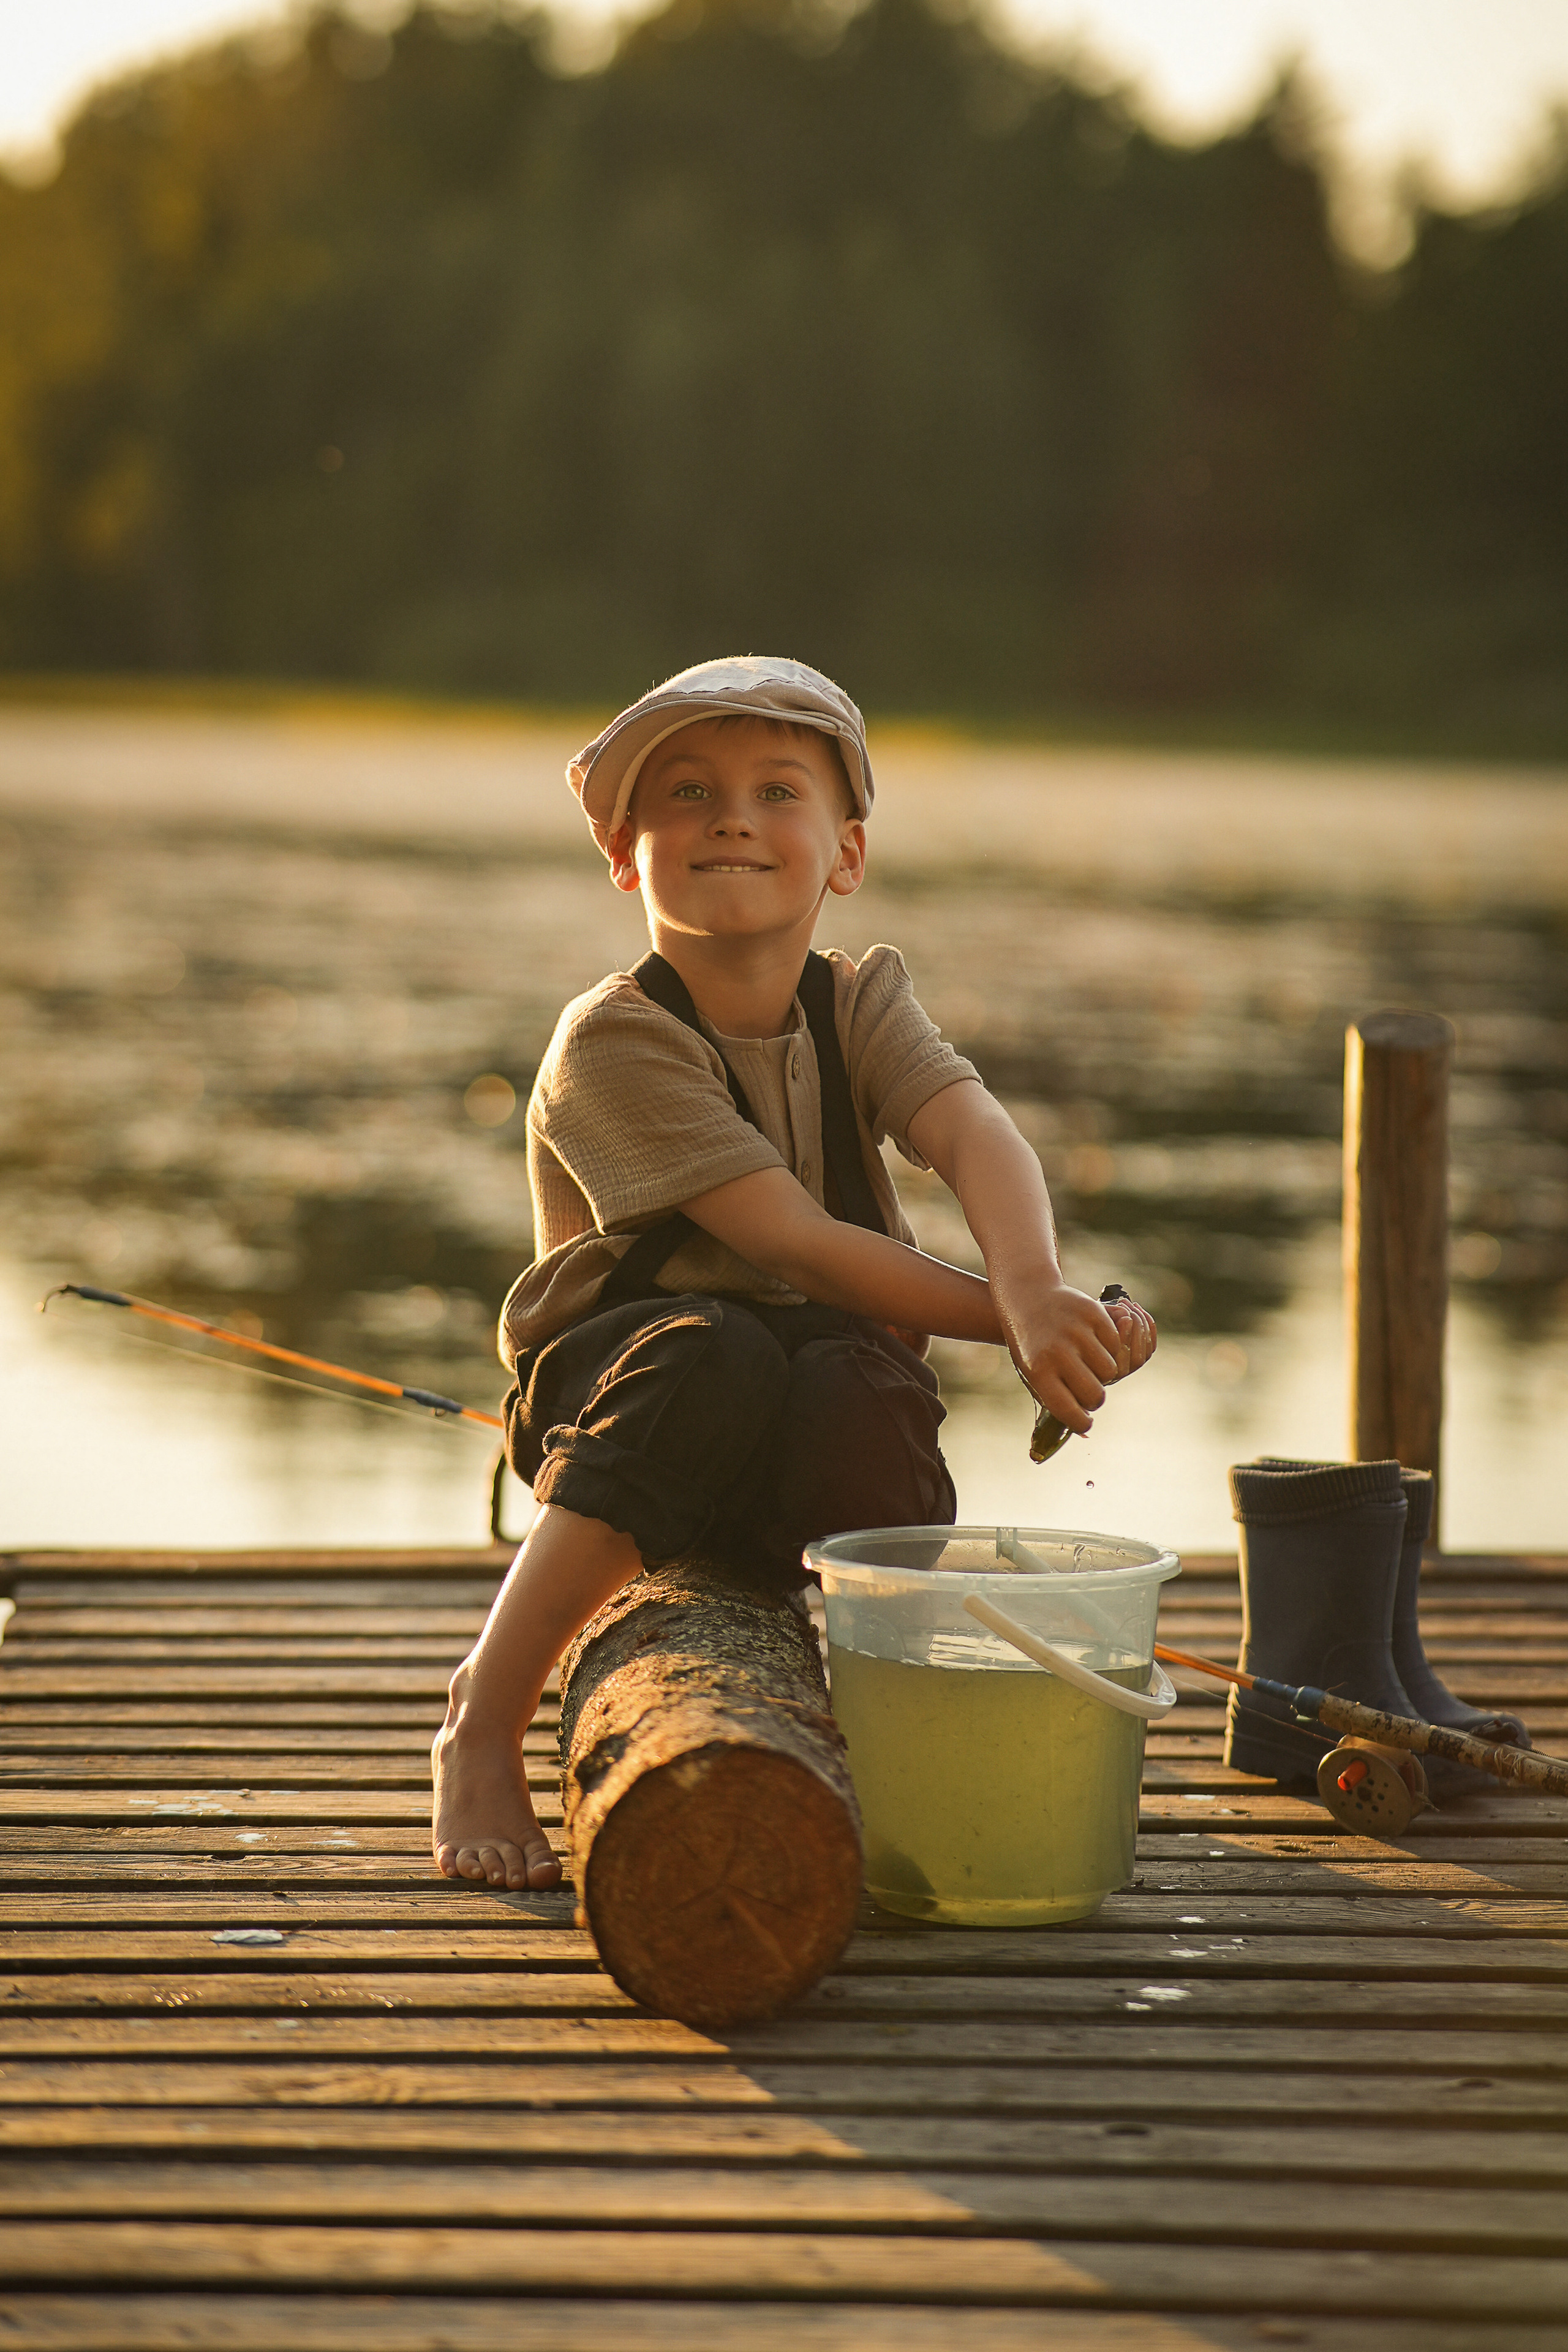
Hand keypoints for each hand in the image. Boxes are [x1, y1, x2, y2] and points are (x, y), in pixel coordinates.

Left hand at [1006, 1282, 1156, 1437]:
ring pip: (1110, 1370)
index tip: (1084, 1422)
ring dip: (1103, 1372)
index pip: (1069, 1412)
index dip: (1081, 1423)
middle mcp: (1057, 1351)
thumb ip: (1057, 1401)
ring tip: (1088, 1365)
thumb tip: (1086, 1433)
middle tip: (1089, 1393)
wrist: (1027, 1296)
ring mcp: (1077, 1330)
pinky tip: (1092, 1343)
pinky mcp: (1092, 1313)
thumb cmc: (1031, 1345)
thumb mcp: (1032, 1372)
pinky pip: (1115, 1344)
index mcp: (1038, 1371)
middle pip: (1095, 1395)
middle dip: (1095, 1399)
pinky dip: (1108, 1348)